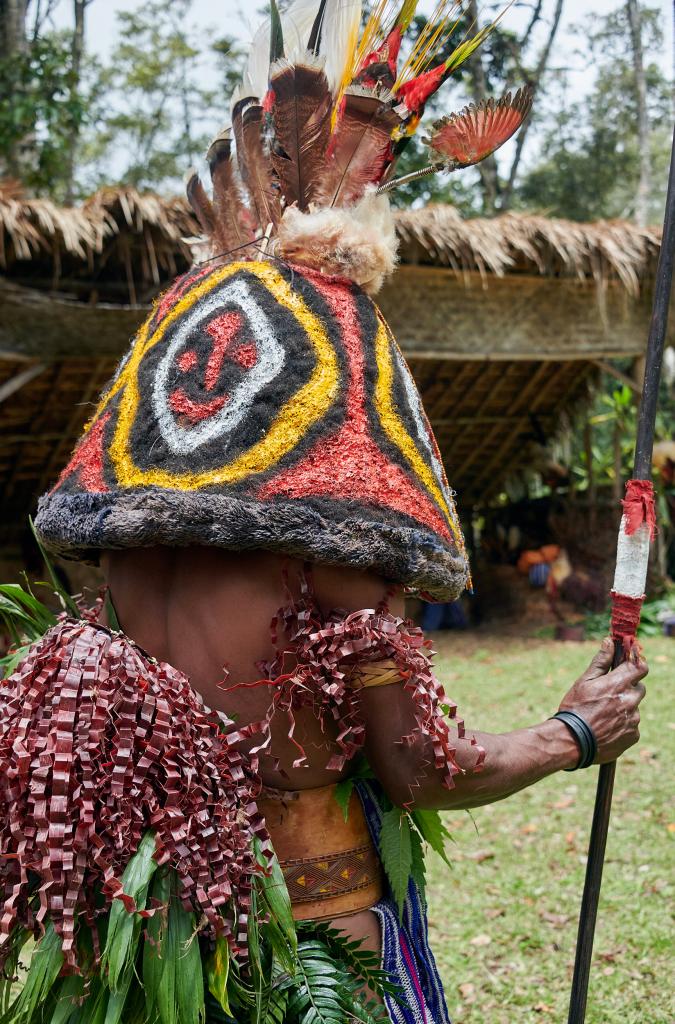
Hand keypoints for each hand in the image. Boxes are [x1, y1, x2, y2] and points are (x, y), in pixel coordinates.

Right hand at [558, 638, 647, 763]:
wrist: (572, 741)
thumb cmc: (575, 708)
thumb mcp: (584, 681)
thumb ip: (601, 661)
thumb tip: (609, 641)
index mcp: (619, 684)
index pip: (641, 667)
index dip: (637, 665)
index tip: (630, 665)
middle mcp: (630, 701)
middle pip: (639, 688)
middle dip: (628, 688)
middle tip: (609, 694)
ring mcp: (633, 720)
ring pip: (634, 708)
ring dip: (623, 708)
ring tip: (602, 715)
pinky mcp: (633, 736)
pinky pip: (631, 726)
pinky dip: (622, 725)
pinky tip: (605, 728)